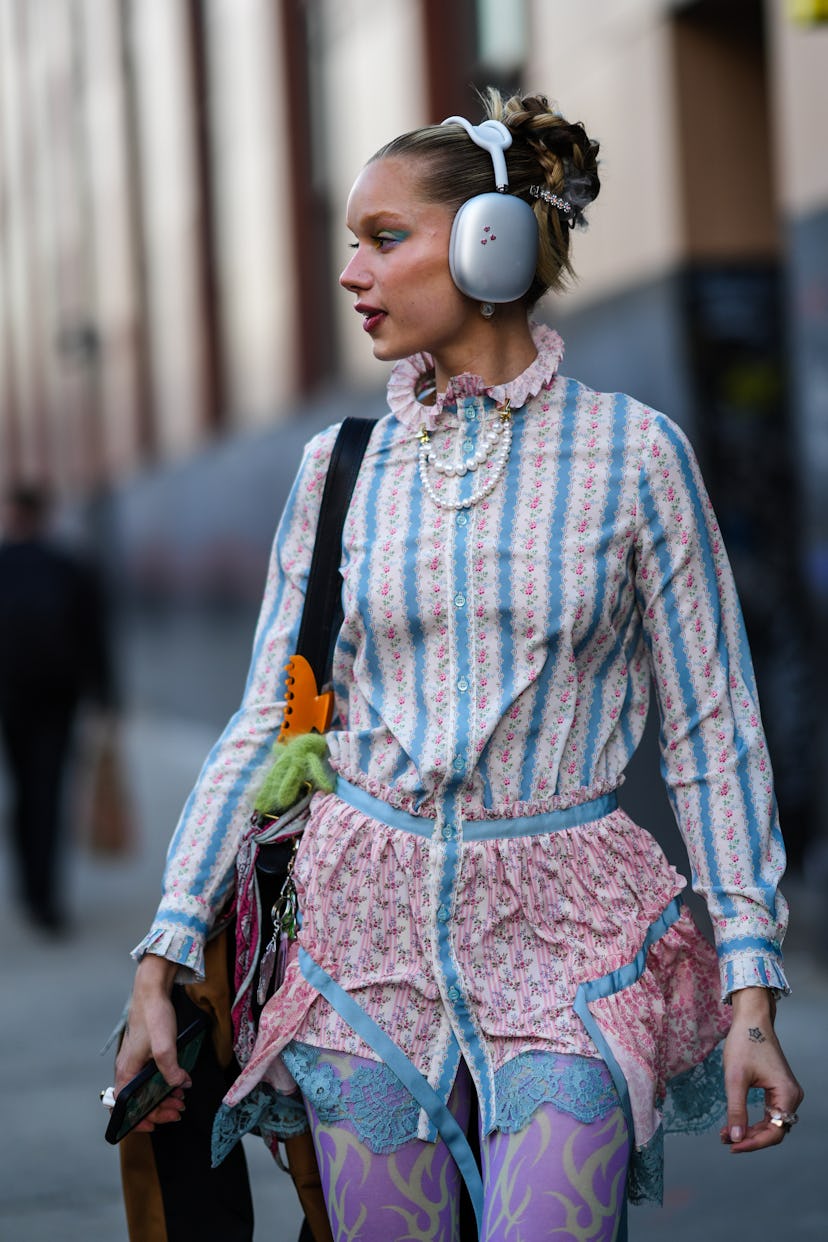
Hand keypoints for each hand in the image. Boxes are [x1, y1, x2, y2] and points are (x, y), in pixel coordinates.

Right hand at [113, 954, 190, 1130]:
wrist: (152, 990)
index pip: (122, 1108)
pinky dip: (162, 1084)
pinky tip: (177, 1081)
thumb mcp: (164, 1044)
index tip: (156, 1124)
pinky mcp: (144, 1054)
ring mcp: (135, 1061)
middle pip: (136, 1101)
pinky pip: (150, 1077)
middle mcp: (127, 1068)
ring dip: (162, 1098)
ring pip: (144, 1090)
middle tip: (178, 1110)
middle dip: (157, 1110)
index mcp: (126, 1071)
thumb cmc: (153, 1015)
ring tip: (180, 1098)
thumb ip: (170, 1069)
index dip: (136, 1121)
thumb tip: (179, 1084)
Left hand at [720, 986, 802, 1153]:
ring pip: (771, 1123)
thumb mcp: (735, 1078)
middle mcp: (792, 1096)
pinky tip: (736, 1124)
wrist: (751, 1019)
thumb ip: (736, 1110)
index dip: (753, 1143)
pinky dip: (753, 1120)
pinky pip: (769, 1113)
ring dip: (750, 1131)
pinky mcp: (779, 1089)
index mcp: (787, 1094)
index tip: (732, 1146)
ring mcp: (787, 1093)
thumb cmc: (744, 1043)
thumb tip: (736, 1138)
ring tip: (726, 1134)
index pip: (775, 1132)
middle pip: (774, 1130)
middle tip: (725, 1140)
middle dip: (749, 1138)